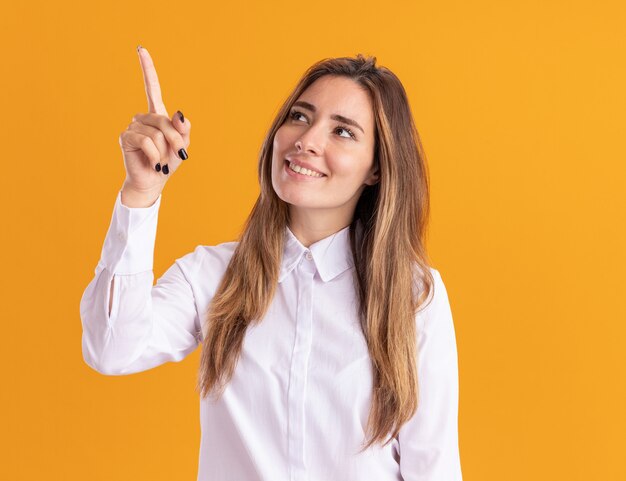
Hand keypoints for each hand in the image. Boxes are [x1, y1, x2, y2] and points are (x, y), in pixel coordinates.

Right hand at [118, 46, 190, 195]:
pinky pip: (146, 141)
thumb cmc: (167, 163)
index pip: (152, 88)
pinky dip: (155, 154)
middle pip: (164, 120)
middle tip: (179, 155)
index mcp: (157, 116)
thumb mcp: (182, 146)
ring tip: (160, 161)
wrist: (153, 182)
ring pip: (156, 132)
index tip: (140, 49)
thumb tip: (179, 113)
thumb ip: (183, 130)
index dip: (147, 69)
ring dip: (164, 150)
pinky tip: (154, 163)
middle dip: (175, 140)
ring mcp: (133, 126)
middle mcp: (143, 118)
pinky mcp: (126, 137)